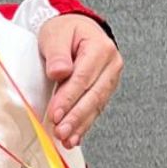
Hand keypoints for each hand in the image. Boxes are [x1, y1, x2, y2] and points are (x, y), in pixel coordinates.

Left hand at [38, 13, 123, 147]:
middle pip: (93, 95)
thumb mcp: (55, 34)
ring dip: (81, 125)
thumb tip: (60, 72)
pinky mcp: (104, 88)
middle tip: (60, 131)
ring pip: (96, 105)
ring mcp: (110, 78)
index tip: (55, 113)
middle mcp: (111, 64)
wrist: (75, 28)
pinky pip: (96, 109)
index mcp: (100, 47)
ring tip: (66, 139)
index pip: (83, 77)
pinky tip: (75, 136)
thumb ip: (57, 53)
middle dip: (76, 116)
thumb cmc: (65, 30)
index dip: (69, 97)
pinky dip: (84, 124)